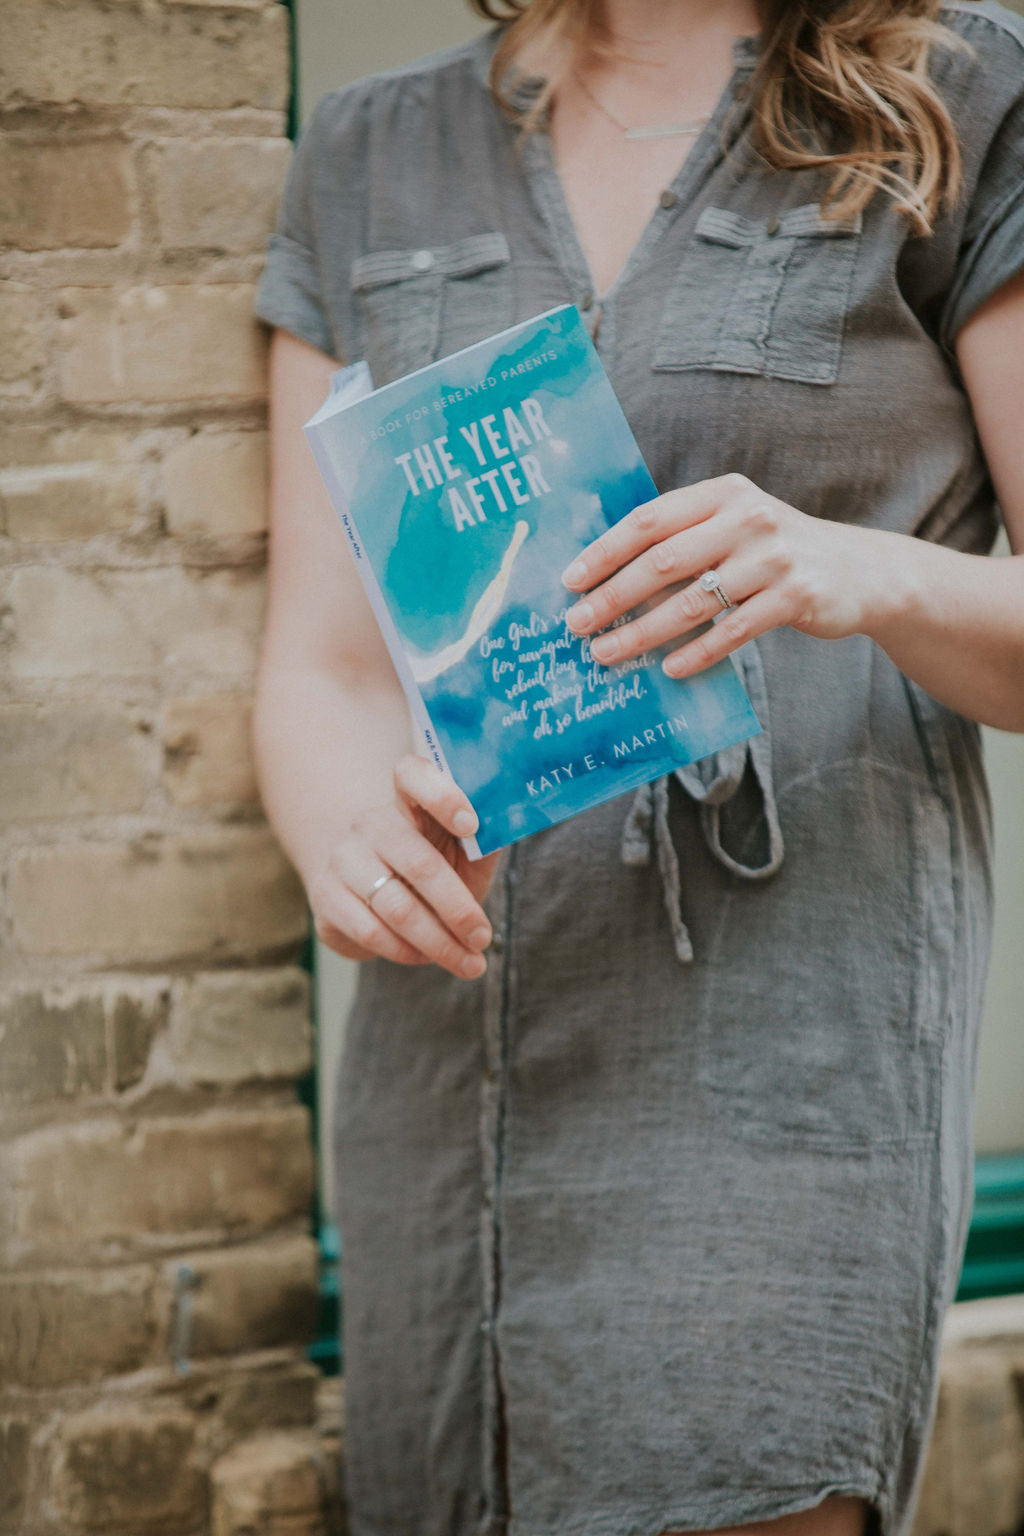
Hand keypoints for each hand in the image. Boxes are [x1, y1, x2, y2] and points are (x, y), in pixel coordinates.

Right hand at [308, 753, 501, 979]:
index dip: (443, 795)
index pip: (413, 774)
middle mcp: (372, 823)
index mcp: (408, 800)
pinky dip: (407, 952)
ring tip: (469, 963)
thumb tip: (508, 830)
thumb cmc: (434, 868)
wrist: (372, 892)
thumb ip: (483, 842)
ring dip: (439, 944)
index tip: (472, 824)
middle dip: (459, 909)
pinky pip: (371, 932)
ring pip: (397, 908)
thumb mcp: (462, 853)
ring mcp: (344, 858)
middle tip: (484, 938)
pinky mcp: (326, 896)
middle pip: (419, 864)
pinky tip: (426, 958)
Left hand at [560, 473, 900, 675]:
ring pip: (693, 602)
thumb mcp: (734, 526)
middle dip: (613, 597)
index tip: (569, 581)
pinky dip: (697, 653)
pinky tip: (668, 669)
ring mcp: (774, 558)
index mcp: (722, 494)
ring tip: (609, 654)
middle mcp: (748, 518)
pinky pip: (733, 631)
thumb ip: (684, 539)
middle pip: (663, 561)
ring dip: (644, 633)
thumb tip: (606, 576)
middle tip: (577, 625)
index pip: (650, 519)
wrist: (858, 571)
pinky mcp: (795, 597)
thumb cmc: (773, 552)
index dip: (605, 551)